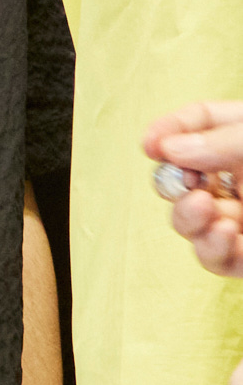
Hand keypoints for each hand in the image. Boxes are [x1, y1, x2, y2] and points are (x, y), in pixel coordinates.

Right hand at [146, 103, 242, 276]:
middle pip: (184, 177)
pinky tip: (222, 233)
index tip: (151, 144)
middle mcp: (242, 178)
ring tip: (204, 209)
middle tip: (186, 182)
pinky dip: (212, 250)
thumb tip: (170, 152)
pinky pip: (218, 260)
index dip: (170, 131)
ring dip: (188, 218)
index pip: (199, 124)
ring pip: (192, 222)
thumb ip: (222, 140)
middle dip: (173, 183)